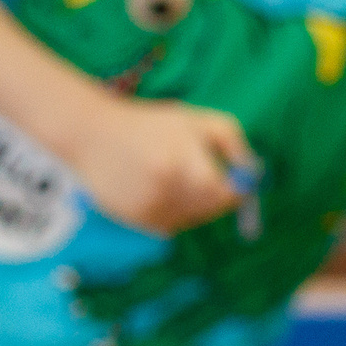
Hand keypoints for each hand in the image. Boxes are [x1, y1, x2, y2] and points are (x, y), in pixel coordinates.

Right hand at [63, 96, 251, 235]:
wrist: (92, 135)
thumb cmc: (150, 124)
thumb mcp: (196, 120)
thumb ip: (232, 142)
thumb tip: (253, 173)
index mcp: (184, 164)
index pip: (226, 194)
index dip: (236, 190)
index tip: (237, 183)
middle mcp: (166, 190)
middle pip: (210, 209)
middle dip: (216, 197)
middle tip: (207, 179)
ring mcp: (148, 208)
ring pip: (190, 219)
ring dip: (194, 205)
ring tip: (178, 179)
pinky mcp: (134, 219)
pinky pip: (169, 225)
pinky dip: (173, 212)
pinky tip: (159, 190)